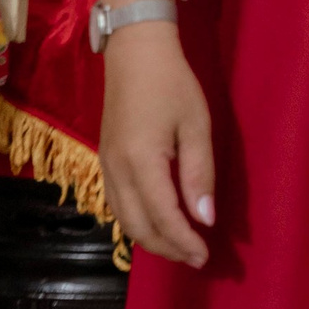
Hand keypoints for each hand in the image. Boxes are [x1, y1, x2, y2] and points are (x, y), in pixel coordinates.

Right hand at [99, 16, 214, 267]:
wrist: (135, 51)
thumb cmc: (172, 84)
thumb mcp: (196, 126)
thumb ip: (199, 175)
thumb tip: (204, 218)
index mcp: (141, 162)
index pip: (163, 217)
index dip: (184, 242)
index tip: (205, 256)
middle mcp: (116, 170)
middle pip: (138, 227)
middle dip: (167, 248)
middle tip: (195, 256)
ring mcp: (105, 166)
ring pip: (123, 219)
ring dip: (150, 238)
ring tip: (179, 245)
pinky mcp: (104, 160)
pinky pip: (116, 204)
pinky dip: (136, 222)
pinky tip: (156, 222)